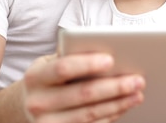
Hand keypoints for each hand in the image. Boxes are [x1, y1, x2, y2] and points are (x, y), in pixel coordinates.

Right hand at [23, 53, 144, 121]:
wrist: (28, 104)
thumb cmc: (48, 77)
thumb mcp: (50, 62)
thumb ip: (71, 55)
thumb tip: (106, 48)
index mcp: (36, 77)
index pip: (63, 68)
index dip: (88, 64)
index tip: (111, 59)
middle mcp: (38, 102)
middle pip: (83, 94)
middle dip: (114, 86)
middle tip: (138, 79)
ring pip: (90, 114)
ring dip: (118, 104)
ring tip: (137, 94)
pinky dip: (110, 116)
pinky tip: (124, 106)